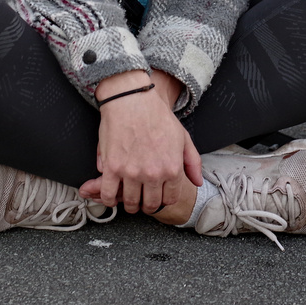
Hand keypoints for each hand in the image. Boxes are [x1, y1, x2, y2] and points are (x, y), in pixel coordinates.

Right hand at [79, 70, 200, 214]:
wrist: (132, 100)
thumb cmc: (157, 116)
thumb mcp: (183, 137)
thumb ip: (192, 162)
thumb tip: (196, 182)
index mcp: (172, 168)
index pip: (169, 199)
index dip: (163, 200)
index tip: (157, 197)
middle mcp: (153, 174)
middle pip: (150, 204)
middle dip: (147, 205)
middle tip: (142, 200)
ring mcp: (132, 173)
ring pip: (130, 203)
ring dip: (129, 205)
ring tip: (128, 200)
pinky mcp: (112, 168)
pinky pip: (109, 194)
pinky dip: (109, 200)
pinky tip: (111, 198)